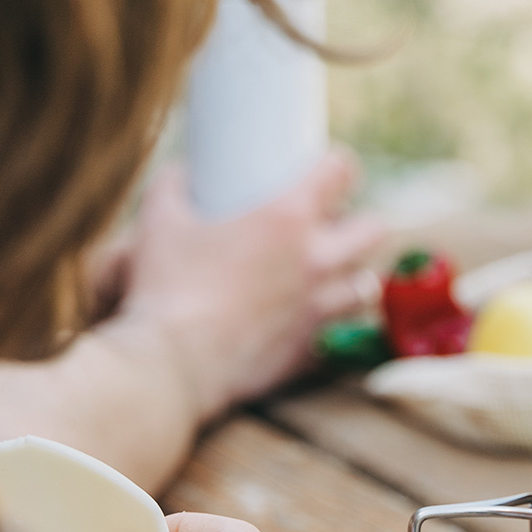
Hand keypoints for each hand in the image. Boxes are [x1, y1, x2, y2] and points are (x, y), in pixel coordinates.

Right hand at [114, 148, 385, 421]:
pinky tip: (309, 323)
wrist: (172, 364)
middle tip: (332, 229)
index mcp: (286, 217)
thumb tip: (179, 174)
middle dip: (358, 225)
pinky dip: (331, 326)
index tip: (326, 174)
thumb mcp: (158, 222)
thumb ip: (172, 187)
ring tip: (329, 277)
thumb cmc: (166, 288)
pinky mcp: (310, 351)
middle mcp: (316, 260)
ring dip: (352, 278)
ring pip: (367, 286)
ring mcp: (319, 309)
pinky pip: (340, 335)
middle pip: (373, 229)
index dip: (338, 167)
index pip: (342, 170)